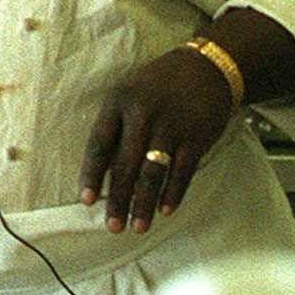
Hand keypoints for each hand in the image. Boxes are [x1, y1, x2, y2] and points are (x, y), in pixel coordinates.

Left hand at [79, 46, 232, 234]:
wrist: (208, 66)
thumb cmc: (160, 83)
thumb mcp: (130, 91)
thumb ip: (116, 124)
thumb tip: (102, 170)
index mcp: (119, 101)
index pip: (99, 143)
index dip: (91, 174)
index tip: (86, 201)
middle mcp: (143, 113)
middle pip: (125, 164)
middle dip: (118, 200)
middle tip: (113, 227)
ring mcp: (171, 125)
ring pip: (153, 173)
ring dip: (144, 204)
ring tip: (137, 227)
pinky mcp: (196, 136)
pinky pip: (182, 171)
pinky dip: (173, 194)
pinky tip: (165, 211)